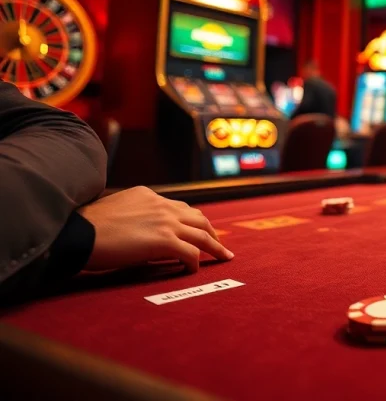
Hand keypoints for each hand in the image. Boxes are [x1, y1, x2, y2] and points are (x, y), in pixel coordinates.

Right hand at [78, 186, 233, 273]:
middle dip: (212, 232)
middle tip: (219, 244)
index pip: (180, 207)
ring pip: (202, 235)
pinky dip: (196, 263)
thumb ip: (136, 216)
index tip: (200, 230)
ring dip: (215, 247)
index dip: (193, 221)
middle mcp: (162, 205)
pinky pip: (191, 253)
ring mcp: (166, 222)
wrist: (79, 233)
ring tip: (223, 257)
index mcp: (149, 195)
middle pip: (199, 218)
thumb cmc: (88, 227)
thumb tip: (144, 234)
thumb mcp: (116, 211)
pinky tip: (193, 271)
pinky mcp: (164, 241)